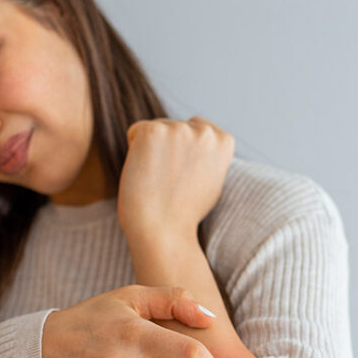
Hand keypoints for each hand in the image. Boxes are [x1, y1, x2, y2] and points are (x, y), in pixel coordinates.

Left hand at [116, 116, 235, 241]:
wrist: (163, 231)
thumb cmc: (184, 213)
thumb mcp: (212, 180)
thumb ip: (209, 156)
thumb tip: (199, 143)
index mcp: (223, 141)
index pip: (197, 129)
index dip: (186, 154)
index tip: (186, 177)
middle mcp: (205, 131)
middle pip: (175, 127)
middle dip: (168, 149)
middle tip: (170, 182)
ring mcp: (179, 129)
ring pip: (156, 129)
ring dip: (152, 150)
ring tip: (158, 180)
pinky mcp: (152, 131)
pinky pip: (135, 132)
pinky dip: (134, 151)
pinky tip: (145, 173)